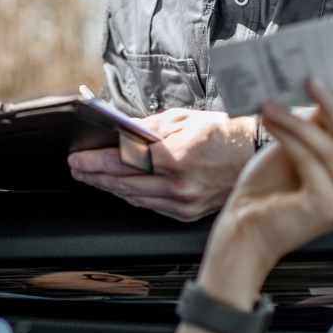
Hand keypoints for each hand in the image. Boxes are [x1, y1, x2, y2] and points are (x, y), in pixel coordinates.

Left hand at [67, 109, 256, 221]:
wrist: (254, 154)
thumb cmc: (222, 134)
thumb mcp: (183, 119)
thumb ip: (148, 129)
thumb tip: (120, 133)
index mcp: (177, 156)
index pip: (124, 161)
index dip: (96, 161)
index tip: (78, 158)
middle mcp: (179, 184)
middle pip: (124, 182)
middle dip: (96, 175)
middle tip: (78, 168)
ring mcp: (184, 202)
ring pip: (135, 197)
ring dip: (110, 187)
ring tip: (93, 177)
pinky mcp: (188, 213)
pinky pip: (151, 206)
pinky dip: (132, 196)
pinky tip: (119, 188)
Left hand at [205, 71, 332, 275]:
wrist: (243, 231)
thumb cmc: (268, 193)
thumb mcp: (298, 152)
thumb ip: (320, 130)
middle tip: (315, 78)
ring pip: (329, 148)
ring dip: (298, 120)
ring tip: (272, 101)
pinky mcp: (330, 206)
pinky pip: (310, 158)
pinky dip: (289, 136)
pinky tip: (270, 120)